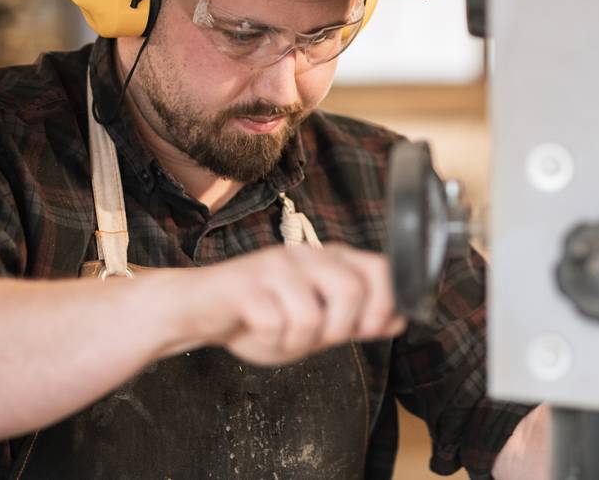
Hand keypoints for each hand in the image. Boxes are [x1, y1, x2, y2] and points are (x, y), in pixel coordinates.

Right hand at [177, 244, 405, 364]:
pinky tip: (255, 331)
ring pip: (312, 315)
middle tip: (319, 339)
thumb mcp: (317, 323)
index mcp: (329, 259)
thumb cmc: (259, 316)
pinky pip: (275, 324)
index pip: (380, 268)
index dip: (385, 303)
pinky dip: (269, 341)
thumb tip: (401, 319)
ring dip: (297, 342)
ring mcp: (275, 267)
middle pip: (351, 291)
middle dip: (340, 329)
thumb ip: (356, 319)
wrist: (197, 311)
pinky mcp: (246, 284)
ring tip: (279, 336)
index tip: (369, 330)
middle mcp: (306, 255)